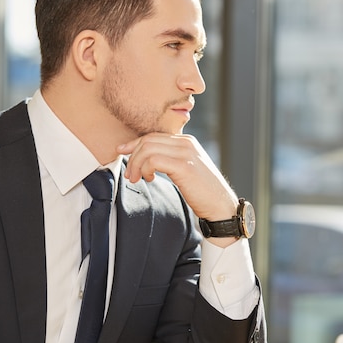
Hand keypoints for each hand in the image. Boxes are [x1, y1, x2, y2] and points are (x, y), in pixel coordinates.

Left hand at [117, 133, 237, 221]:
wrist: (221, 206)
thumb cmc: (202, 192)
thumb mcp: (186, 170)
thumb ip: (171, 160)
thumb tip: (147, 161)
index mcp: (187, 142)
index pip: (154, 136)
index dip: (134, 144)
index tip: (122, 153)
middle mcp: (186, 143)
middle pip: (148, 140)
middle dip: (132, 156)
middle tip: (130, 174)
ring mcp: (186, 153)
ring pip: (148, 148)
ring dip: (136, 164)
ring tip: (136, 178)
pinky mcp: (183, 166)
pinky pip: (154, 160)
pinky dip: (145, 169)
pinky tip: (148, 179)